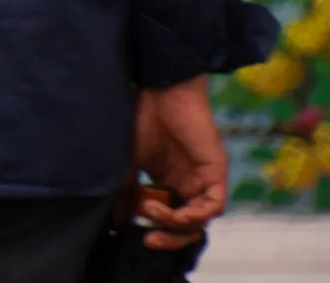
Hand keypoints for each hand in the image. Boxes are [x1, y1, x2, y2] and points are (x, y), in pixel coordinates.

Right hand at [131, 75, 227, 249]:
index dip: (156, 229)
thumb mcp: (128, 161)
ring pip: (201, 220)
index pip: (170, 218)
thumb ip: (125, 190)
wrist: (162, 90)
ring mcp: (204, 180)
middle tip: (148, 239)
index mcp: (171, 181)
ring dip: (176, 225)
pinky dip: (194, 215)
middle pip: (188, 226)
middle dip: (169, 238)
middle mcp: (190, 184)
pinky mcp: (216, 172)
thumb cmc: (144, 117)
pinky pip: (214, 206)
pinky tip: (171, 209)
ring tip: (151, 211)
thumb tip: (113, 221)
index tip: (135, 232)